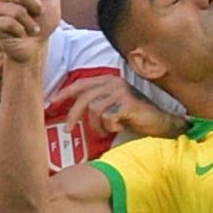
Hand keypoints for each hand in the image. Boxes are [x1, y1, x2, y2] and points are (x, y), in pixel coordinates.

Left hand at [55, 75, 186, 138]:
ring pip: (95, 110)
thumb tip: (74, 112)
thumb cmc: (135, 117)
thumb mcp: (113, 107)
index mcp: (108, 80)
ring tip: (107, 131)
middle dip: (73, 115)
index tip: (52, 102)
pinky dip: (111, 127)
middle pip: (84, 98)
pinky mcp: (128, 104)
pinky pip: (108, 118)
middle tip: (68, 130)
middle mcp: (114, 83)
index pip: (81, 84)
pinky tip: (120, 127)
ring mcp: (121, 92)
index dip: (65, 93)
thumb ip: (97, 104)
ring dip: (98, 126)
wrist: (160, 122)